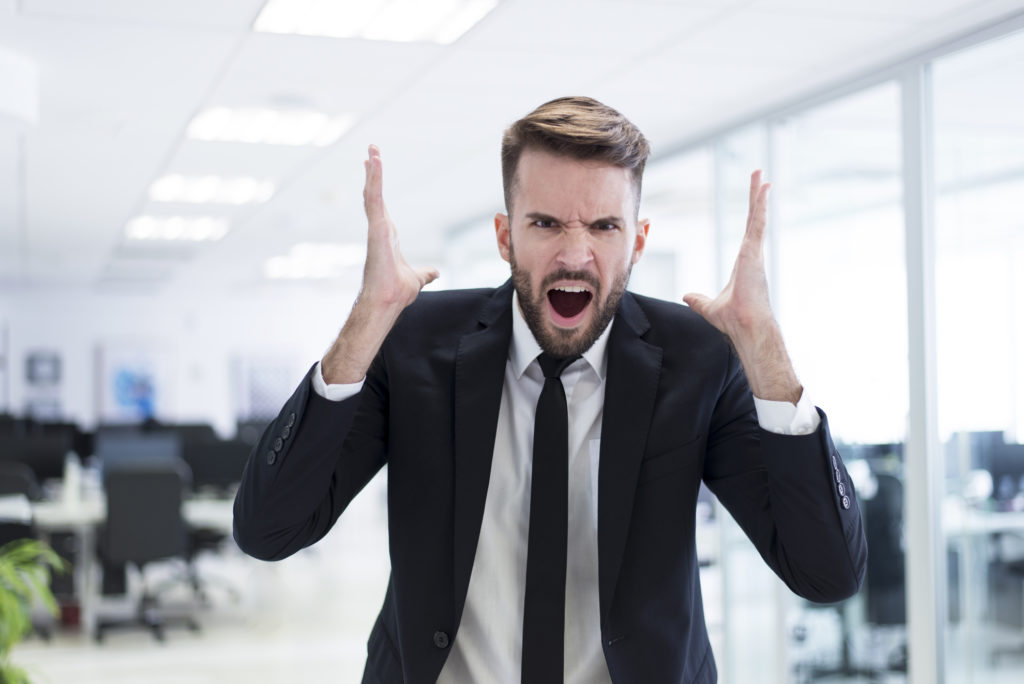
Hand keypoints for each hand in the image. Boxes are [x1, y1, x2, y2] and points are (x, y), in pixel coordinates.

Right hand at [360, 144, 438, 308]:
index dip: (377, 187)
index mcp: (386, 236)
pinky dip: (374, 179)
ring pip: (372, 193)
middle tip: (371, 152)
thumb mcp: (417, 278)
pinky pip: (374, 198)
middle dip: (372, 172)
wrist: (388, 301)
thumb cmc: (397, 292)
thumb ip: (425, 273)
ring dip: (372, 170)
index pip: (380, 205)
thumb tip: (436, 273)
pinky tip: (375, 162)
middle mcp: (379, 228)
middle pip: (373, 194)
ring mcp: (376, 227)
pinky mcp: (376, 228)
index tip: (374, 170)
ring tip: (372, 150)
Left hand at [683, 170, 772, 339]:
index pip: (750, 231)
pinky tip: (764, 188)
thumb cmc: (733, 320)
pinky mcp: (753, 253)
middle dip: (757, 197)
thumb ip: (698, 300)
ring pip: (758, 217)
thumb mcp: (709, 307)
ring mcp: (755, 253)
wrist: (745, 327)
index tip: (756, 198)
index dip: (753, 214)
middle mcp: (753, 255)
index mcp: (746, 263)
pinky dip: (760, 206)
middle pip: (755, 219)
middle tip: (760, 177)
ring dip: (759, 195)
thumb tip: (687, 296)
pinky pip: (757, 224)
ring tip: (761, 175)